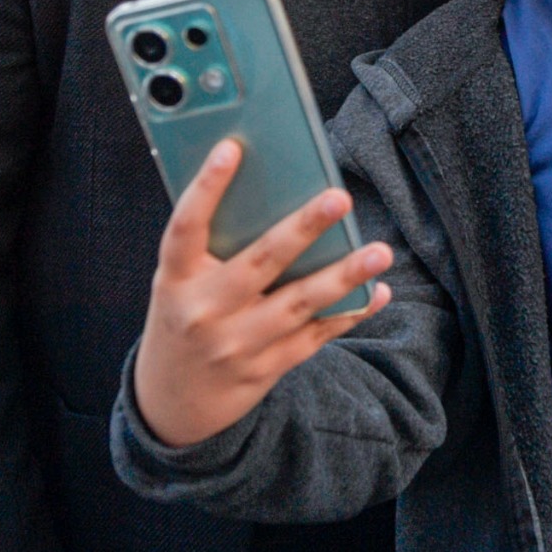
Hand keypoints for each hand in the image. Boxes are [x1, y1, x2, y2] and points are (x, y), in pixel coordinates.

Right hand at [132, 140, 393, 450]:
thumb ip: (212, 248)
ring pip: (299, 304)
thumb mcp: (179, 284)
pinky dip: (350, 311)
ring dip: (344, 276)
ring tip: (380, 251)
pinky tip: (377, 289)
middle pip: (259, 263)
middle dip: (303, 228)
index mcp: (174, 281)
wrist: (171, 403)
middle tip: (340, 198)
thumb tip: (274, 192)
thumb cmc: (183, 318)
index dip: (205, 187)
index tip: (231, 148)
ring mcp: (237, 344)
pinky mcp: (266, 368)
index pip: (185, 228)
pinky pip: (316, 335)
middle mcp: (203, 312)